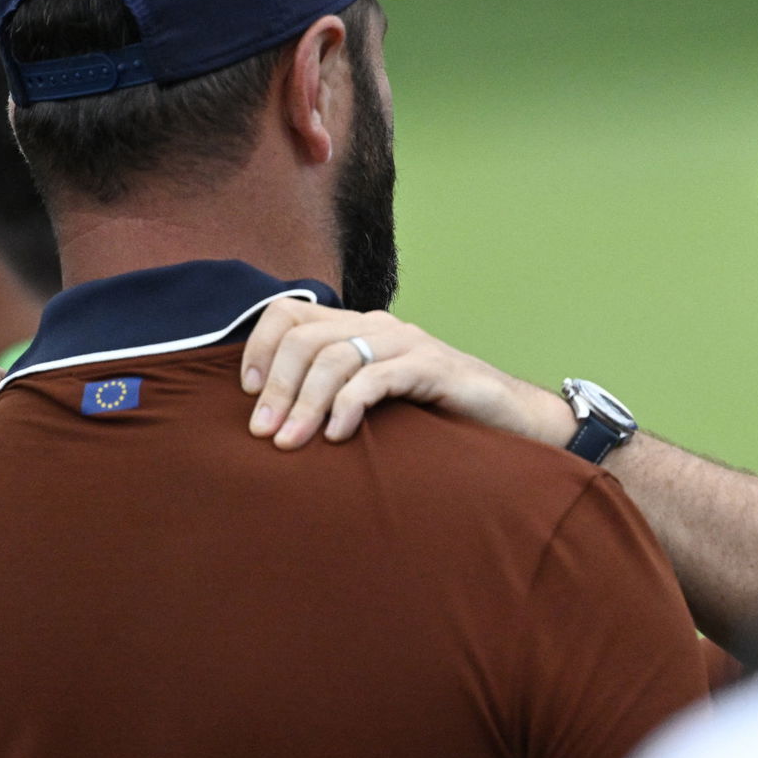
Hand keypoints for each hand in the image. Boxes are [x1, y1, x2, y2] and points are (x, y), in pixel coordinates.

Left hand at [240, 299, 572, 449]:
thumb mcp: (376, 402)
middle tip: (264, 434)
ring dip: (305, 404)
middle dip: (276, 387)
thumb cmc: (437, 418)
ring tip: (292, 443)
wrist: (510, 420)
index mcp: (359, 328)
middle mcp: (380, 327)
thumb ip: (335, 396)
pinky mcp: (432, 367)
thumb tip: (270, 420)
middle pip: (305, 339)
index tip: (247, 396)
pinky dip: (349, 407)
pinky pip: (376, 379)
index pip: (289, 314)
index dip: (259, 349)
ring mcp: (407, 344)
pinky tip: (339, 436)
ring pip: (335, 358)